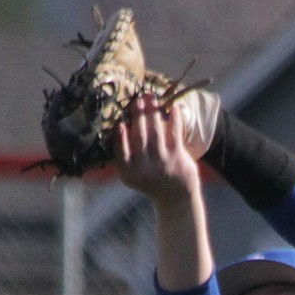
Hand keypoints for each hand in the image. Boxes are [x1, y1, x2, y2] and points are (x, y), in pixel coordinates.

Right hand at [114, 91, 201, 205]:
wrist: (175, 197)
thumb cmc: (150, 180)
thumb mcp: (132, 174)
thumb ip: (124, 155)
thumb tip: (117, 126)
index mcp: (129, 174)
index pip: (121, 153)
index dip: (119, 138)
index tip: (119, 124)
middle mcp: (145, 169)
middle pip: (139, 137)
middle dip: (137, 115)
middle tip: (136, 98)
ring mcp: (162, 163)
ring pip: (155, 132)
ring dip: (152, 111)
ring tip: (150, 96)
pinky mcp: (178, 158)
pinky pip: (174, 133)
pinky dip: (173, 118)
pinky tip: (172, 106)